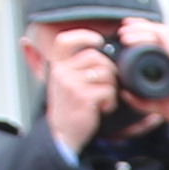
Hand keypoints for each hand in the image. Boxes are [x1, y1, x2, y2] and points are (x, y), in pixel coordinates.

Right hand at [34, 31, 111, 152]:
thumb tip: (78, 48)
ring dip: (111, 87)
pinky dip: (111, 101)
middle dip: (109, 70)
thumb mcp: (62, 83)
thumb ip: (69, 66)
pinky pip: (108, 90)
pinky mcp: (83, 97)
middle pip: (96, 57)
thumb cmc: (68, 108)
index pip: (65, 40)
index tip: (98, 40)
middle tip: (107, 85)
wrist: (62, 134)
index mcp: (56, 66)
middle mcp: (61, 72)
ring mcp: (71, 84)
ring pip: (105, 73)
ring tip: (104, 98)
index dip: (83, 35)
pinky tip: (104, 107)